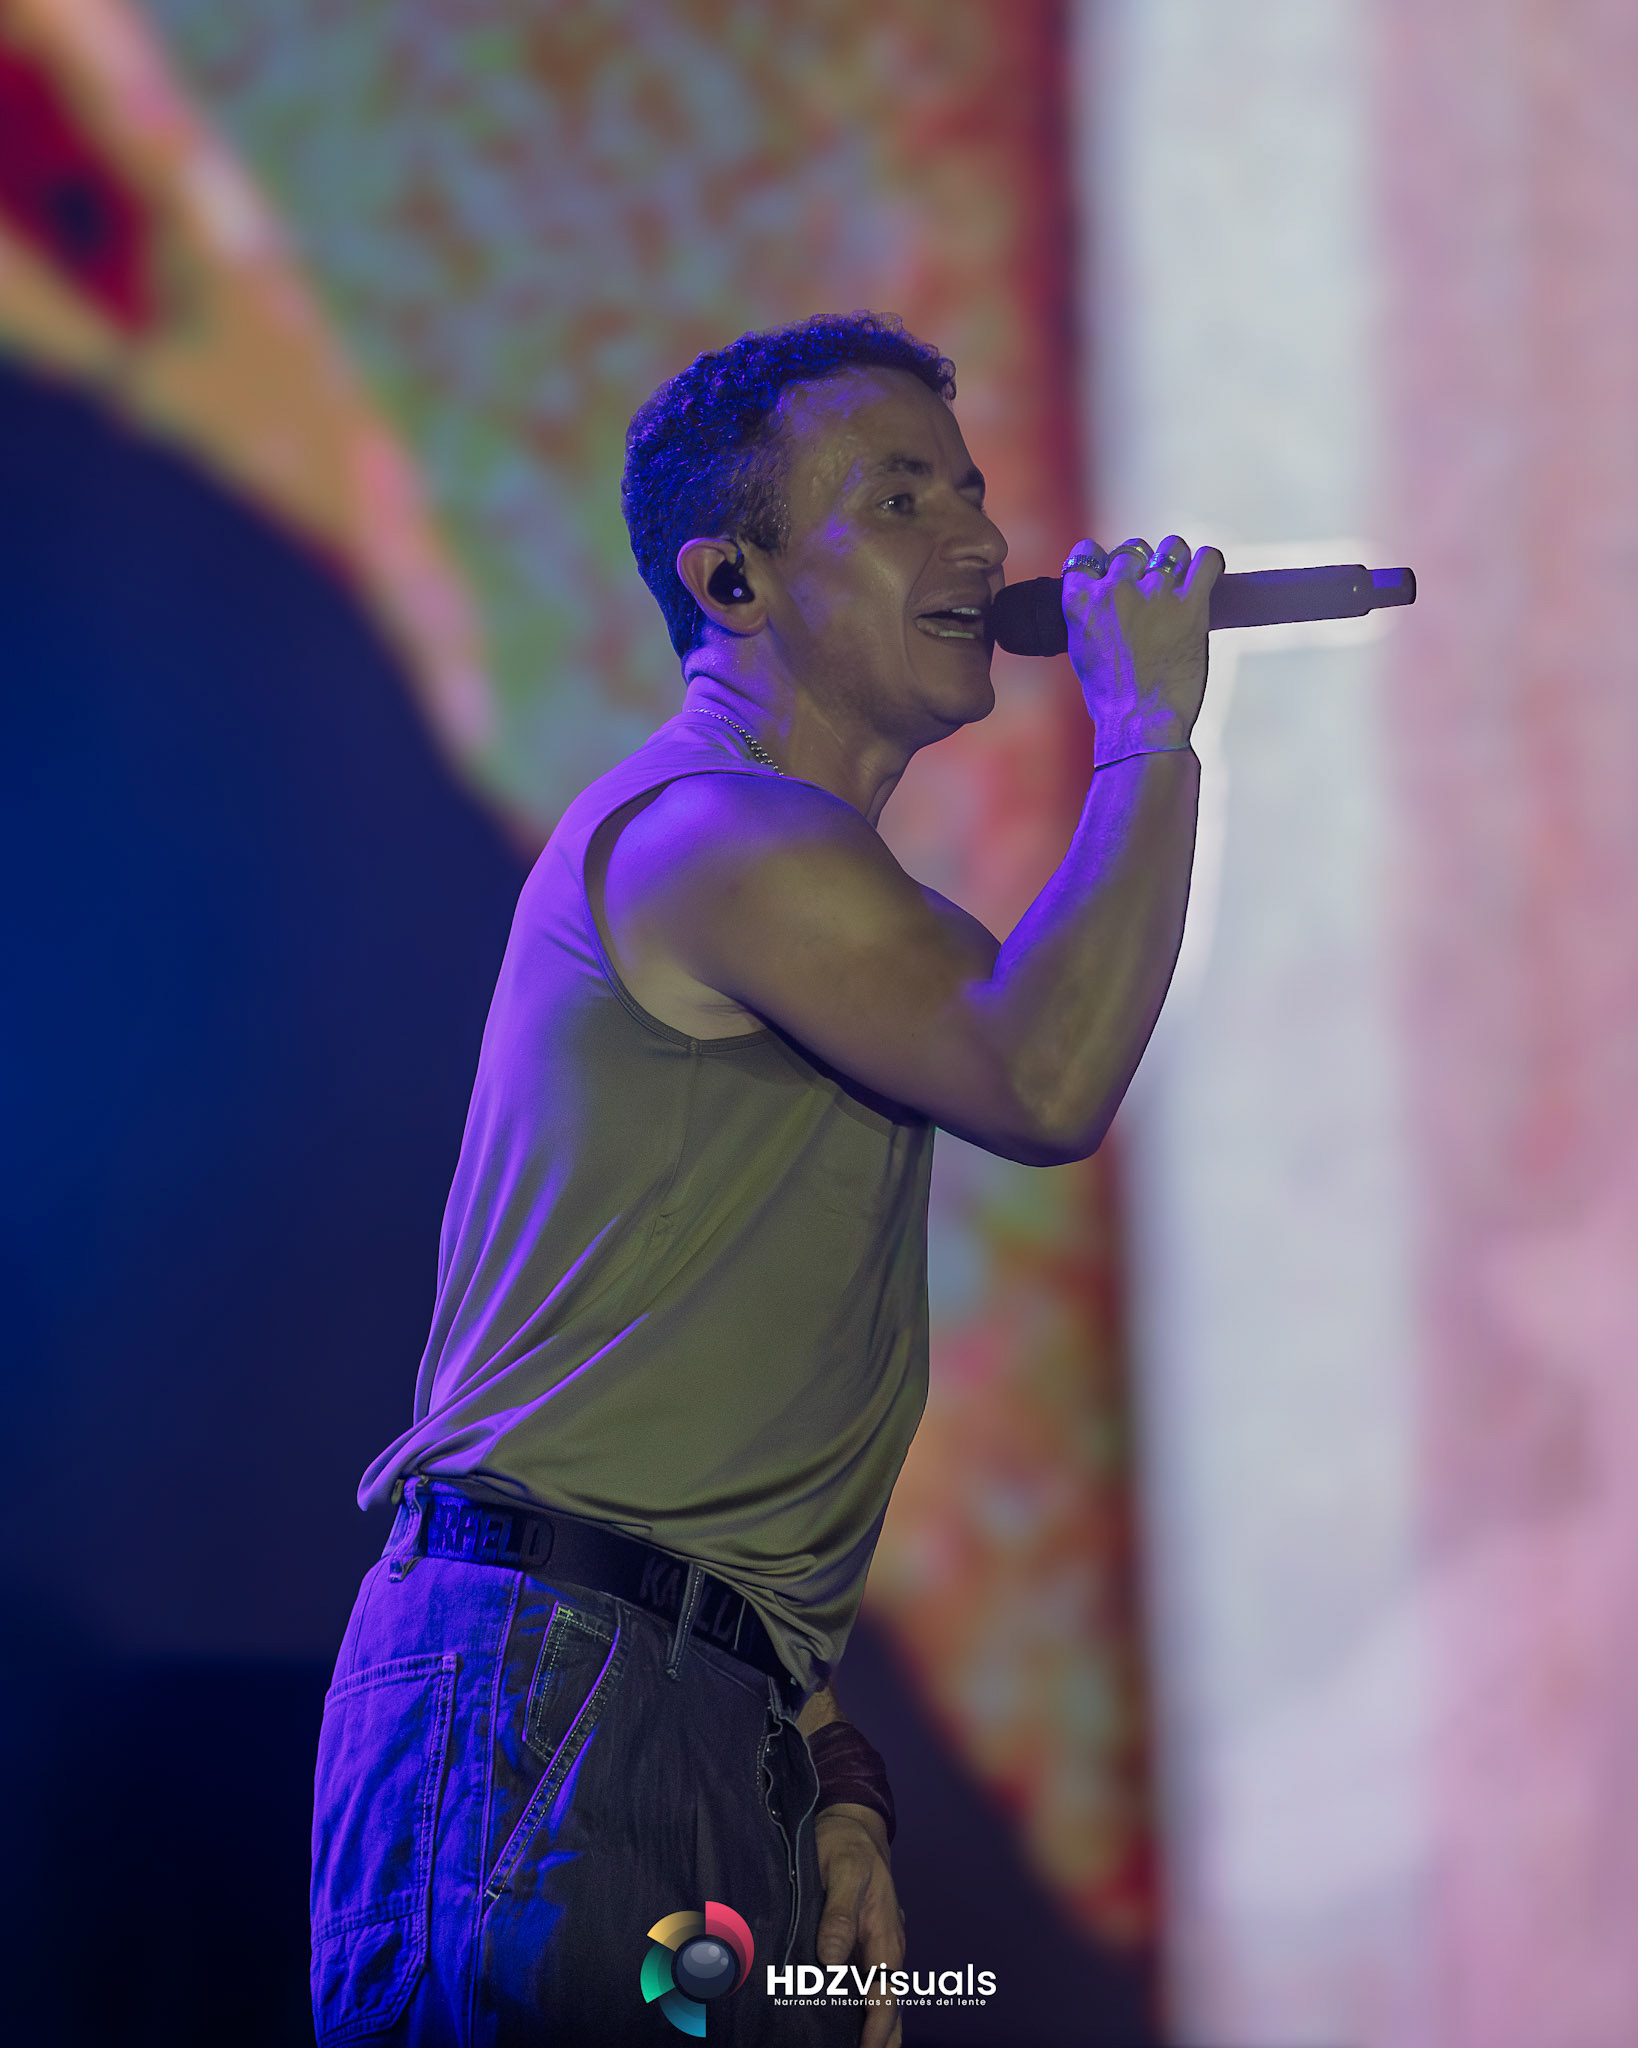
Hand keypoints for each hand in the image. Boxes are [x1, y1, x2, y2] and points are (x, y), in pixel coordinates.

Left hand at [814, 1803, 905, 2047]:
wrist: (853, 1828)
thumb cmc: (846, 1848)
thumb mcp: (844, 1871)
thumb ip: (840, 1914)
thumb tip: (830, 1961)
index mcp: (886, 1937)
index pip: (885, 1995)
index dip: (877, 2028)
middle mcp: (885, 1950)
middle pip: (889, 2008)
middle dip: (882, 2041)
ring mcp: (876, 1950)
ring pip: (880, 2001)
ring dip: (873, 2029)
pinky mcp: (864, 1946)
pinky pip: (868, 1986)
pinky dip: (863, 2012)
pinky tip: (846, 2027)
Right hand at [1061, 534, 1221, 763]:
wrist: (1140, 725)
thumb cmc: (1111, 699)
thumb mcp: (1082, 651)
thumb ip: (1089, 617)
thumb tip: (1103, 598)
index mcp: (1080, 601)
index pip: (1086, 554)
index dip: (1103, 561)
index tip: (1113, 574)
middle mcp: (1115, 589)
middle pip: (1132, 549)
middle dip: (1142, 565)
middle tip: (1152, 592)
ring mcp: (1154, 593)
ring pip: (1171, 547)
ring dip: (1177, 561)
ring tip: (1181, 582)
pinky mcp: (1190, 603)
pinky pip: (1208, 559)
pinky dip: (1210, 563)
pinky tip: (1207, 575)